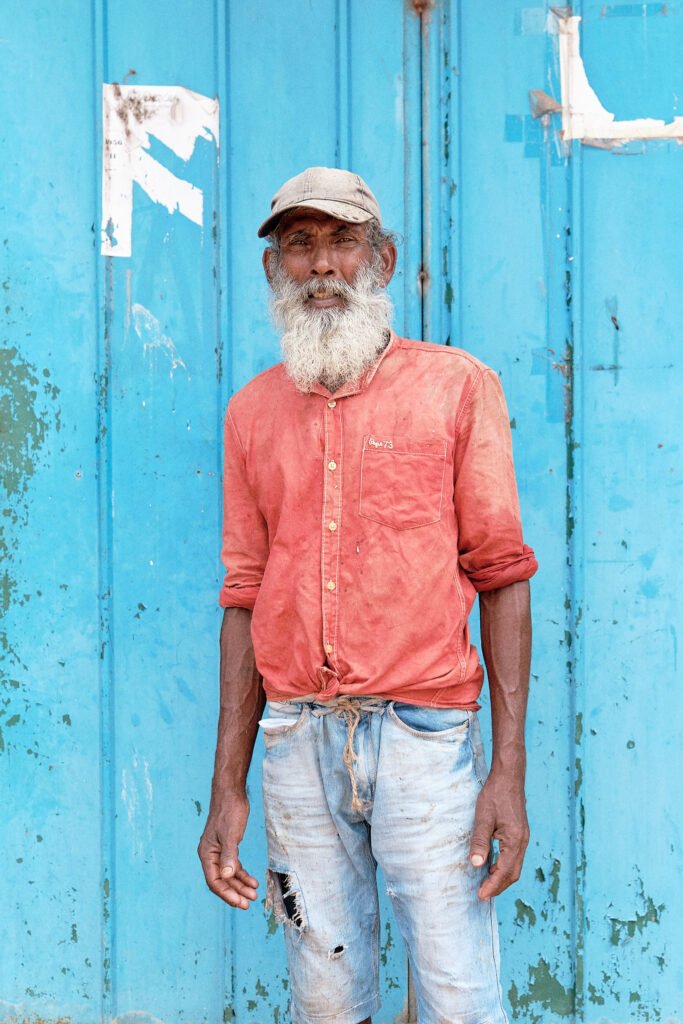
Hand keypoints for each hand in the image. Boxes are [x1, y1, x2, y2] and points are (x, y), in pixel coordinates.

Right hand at [197, 790, 258, 909]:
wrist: (231, 793)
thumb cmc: (229, 811)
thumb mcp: (231, 834)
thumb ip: (229, 856)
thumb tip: (227, 876)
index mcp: (207, 854)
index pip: (214, 881)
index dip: (227, 894)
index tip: (240, 903)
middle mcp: (210, 855)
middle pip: (222, 881)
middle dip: (236, 893)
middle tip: (249, 903)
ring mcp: (219, 852)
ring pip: (229, 875)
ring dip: (241, 885)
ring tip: (254, 894)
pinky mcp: (227, 847)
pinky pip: (233, 866)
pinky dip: (242, 874)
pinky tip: (253, 881)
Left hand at [469, 769, 528, 900]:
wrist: (509, 776)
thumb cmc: (495, 794)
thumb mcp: (483, 818)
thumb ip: (480, 841)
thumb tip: (476, 864)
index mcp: (515, 840)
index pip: (504, 871)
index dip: (492, 886)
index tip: (481, 896)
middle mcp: (522, 842)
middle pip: (512, 873)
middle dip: (498, 886)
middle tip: (482, 894)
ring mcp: (523, 838)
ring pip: (514, 866)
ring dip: (501, 877)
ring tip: (485, 884)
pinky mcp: (519, 833)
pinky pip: (513, 856)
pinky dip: (503, 866)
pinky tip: (491, 865)